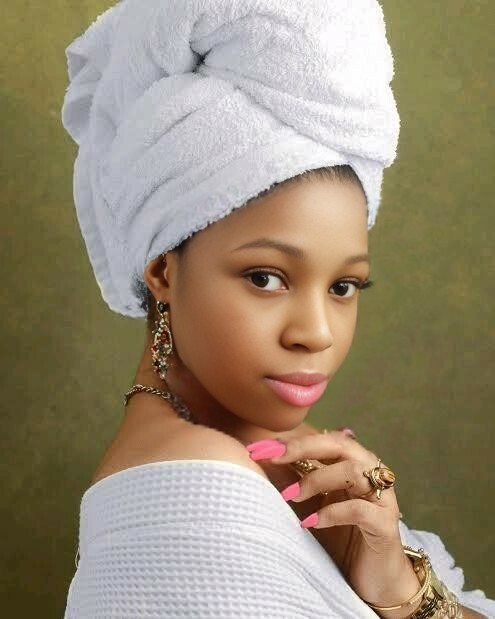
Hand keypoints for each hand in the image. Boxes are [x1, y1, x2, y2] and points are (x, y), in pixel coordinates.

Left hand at [247, 430, 422, 616]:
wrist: (377, 582)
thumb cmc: (342, 539)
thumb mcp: (310, 506)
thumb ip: (292, 481)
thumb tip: (259, 460)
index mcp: (351, 464)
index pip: (320, 440)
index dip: (288, 441)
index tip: (256, 449)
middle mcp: (370, 474)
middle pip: (340, 445)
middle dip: (302, 447)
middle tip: (271, 457)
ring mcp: (381, 498)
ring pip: (353, 471)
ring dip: (316, 479)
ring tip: (289, 495)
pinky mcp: (386, 527)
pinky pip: (361, 510)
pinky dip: (333, 512)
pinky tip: (310, 523)